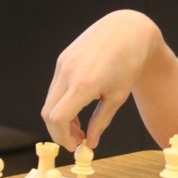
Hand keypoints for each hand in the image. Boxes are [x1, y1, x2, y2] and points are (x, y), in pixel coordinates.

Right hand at [41, 10, 161, 151]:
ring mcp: (63, 64)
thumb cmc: (129, 63)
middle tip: (76, 141)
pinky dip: (62, 102)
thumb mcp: (118, 97)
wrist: (128, 31)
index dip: (62, 137)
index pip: (58, 118)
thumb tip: (90, 143)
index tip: (75, 146)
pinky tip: (77, 106)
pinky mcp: (63, 58)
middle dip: (59, 131)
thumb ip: (101, 122)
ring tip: (79, 126)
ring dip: (60, 118)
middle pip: (48, 112)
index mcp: (84, 84)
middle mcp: (68, 73)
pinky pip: (55, 87)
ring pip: (50, 100)